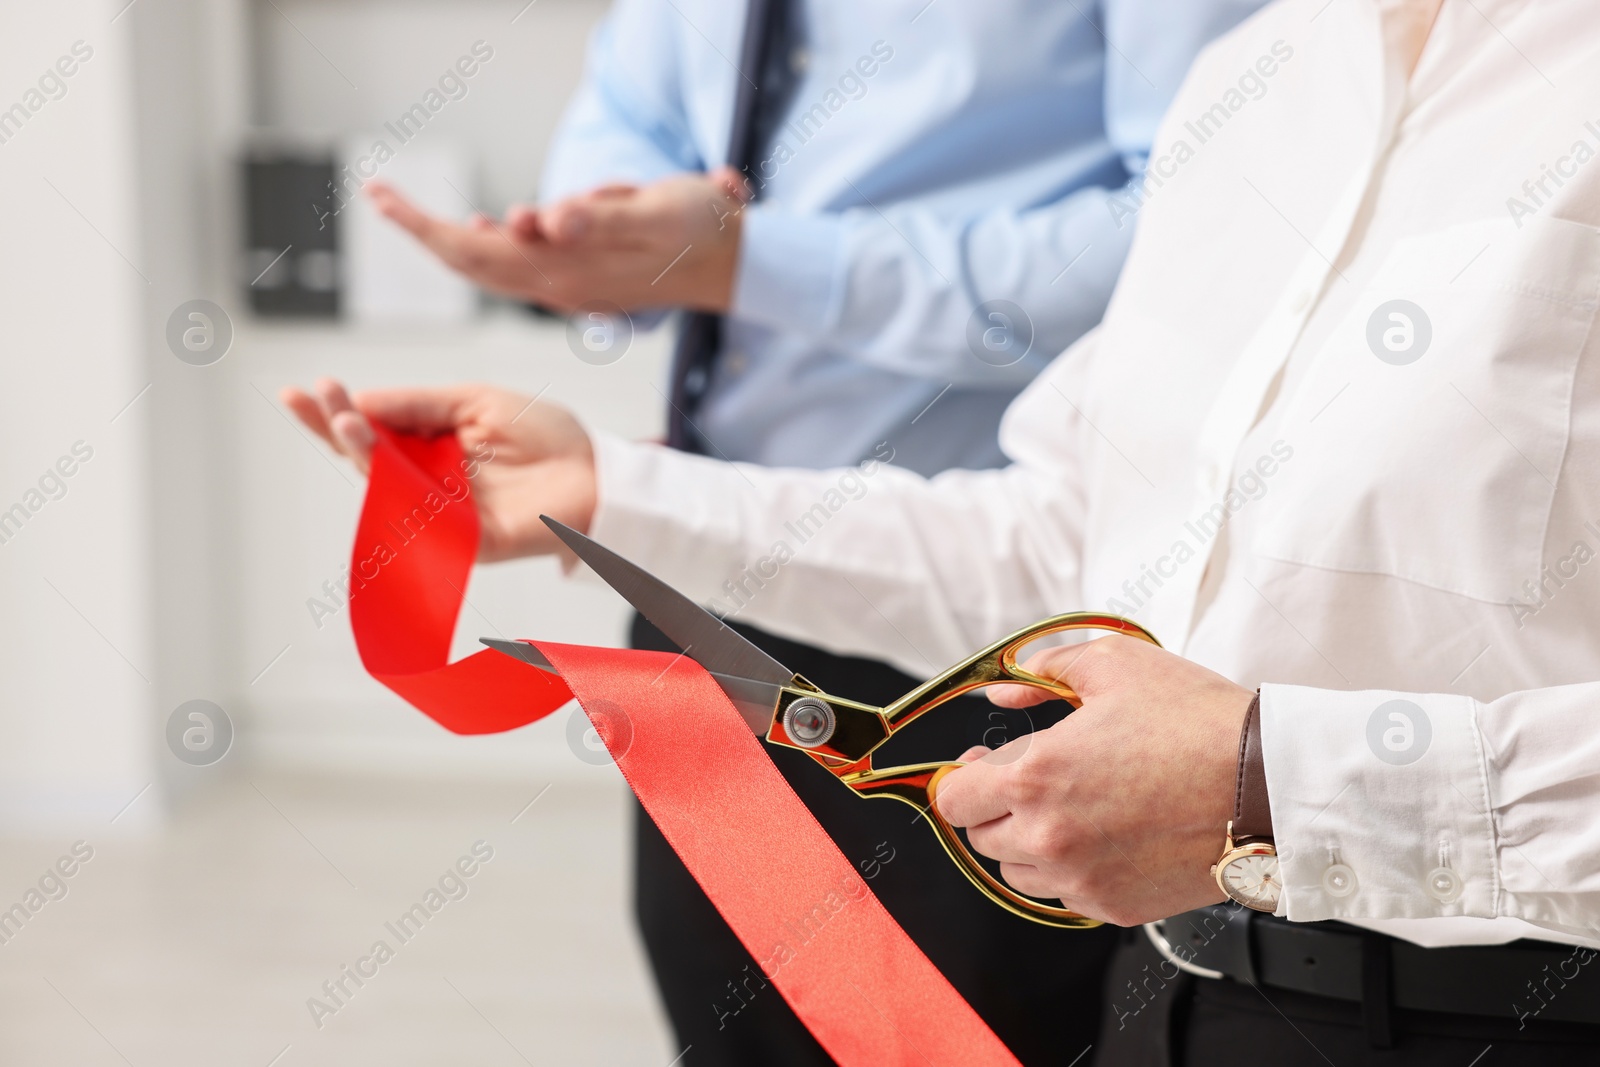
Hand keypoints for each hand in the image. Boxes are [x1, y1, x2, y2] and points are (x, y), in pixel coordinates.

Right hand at [280, 379, 594, 560]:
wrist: (597, 474)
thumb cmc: (547, 437)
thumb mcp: (478, 401)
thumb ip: (421, 403)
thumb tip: (363, 401)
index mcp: (432, 442)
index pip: (375, 427)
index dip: (339, 410)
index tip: (309, 388)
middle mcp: (430, 478)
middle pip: (368, 458)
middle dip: (336, 428)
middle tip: (314, 400)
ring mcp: (444, 511)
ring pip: (387, 487)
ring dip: (363, 454)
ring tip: (345, 422)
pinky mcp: (463, 540)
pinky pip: (420, 521)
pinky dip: (397, 495)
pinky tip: (378, 463)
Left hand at [368, 168, 747, 312]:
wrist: (735, 264)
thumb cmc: (697, 229)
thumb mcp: (653, 212)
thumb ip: (598, 217)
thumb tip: (544, 220)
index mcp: (565, 270)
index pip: (472, 252)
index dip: (423, 226)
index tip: (381, 194)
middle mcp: (558, 286)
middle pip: (470, 263)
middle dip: (423, 230)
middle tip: (379, 194)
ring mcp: (569, 287)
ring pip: (492, 268)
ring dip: (450, 240)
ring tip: (411, 213)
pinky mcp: (582, 280)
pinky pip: (520, 268)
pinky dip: (491, 248)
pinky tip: (486, 229)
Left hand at [933, 635, 1254, 925]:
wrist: (1269, 785)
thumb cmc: (1198, 722)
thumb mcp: (1115, 664)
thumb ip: (1043, 671)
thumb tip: (1003, 693)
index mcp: (1037, 776)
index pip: (954, 798)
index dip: (962, 778)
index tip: (982, 764)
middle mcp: (1050, 837)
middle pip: (981, 837)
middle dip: (995, 806)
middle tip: (1030, 780)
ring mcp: (1082, 880)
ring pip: (1018, 872)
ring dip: (1027, 842)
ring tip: (1069, 808)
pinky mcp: (1115, 907)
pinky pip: (1065, 895)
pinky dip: (1069, 870)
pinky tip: (1101, 836)